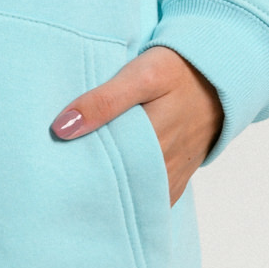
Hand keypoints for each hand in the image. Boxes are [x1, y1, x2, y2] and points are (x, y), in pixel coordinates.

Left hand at [50, 46, 222, 204]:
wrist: (218, 75)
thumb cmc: (177, 70)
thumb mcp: (141, 76)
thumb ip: (104, 101)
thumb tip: (62, 128)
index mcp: (150, 144)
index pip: (104, 173)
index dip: (76, 175)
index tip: (49, 173)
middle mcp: (163, 169)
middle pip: (117, 188)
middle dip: (88, 188)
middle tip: (55, 185)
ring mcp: (171, 176)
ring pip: (133, 196)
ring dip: (109, 193)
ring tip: (75, 190)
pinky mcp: (176, 176)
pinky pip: (150, 197)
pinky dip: (130, 196)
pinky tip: (107, 190)